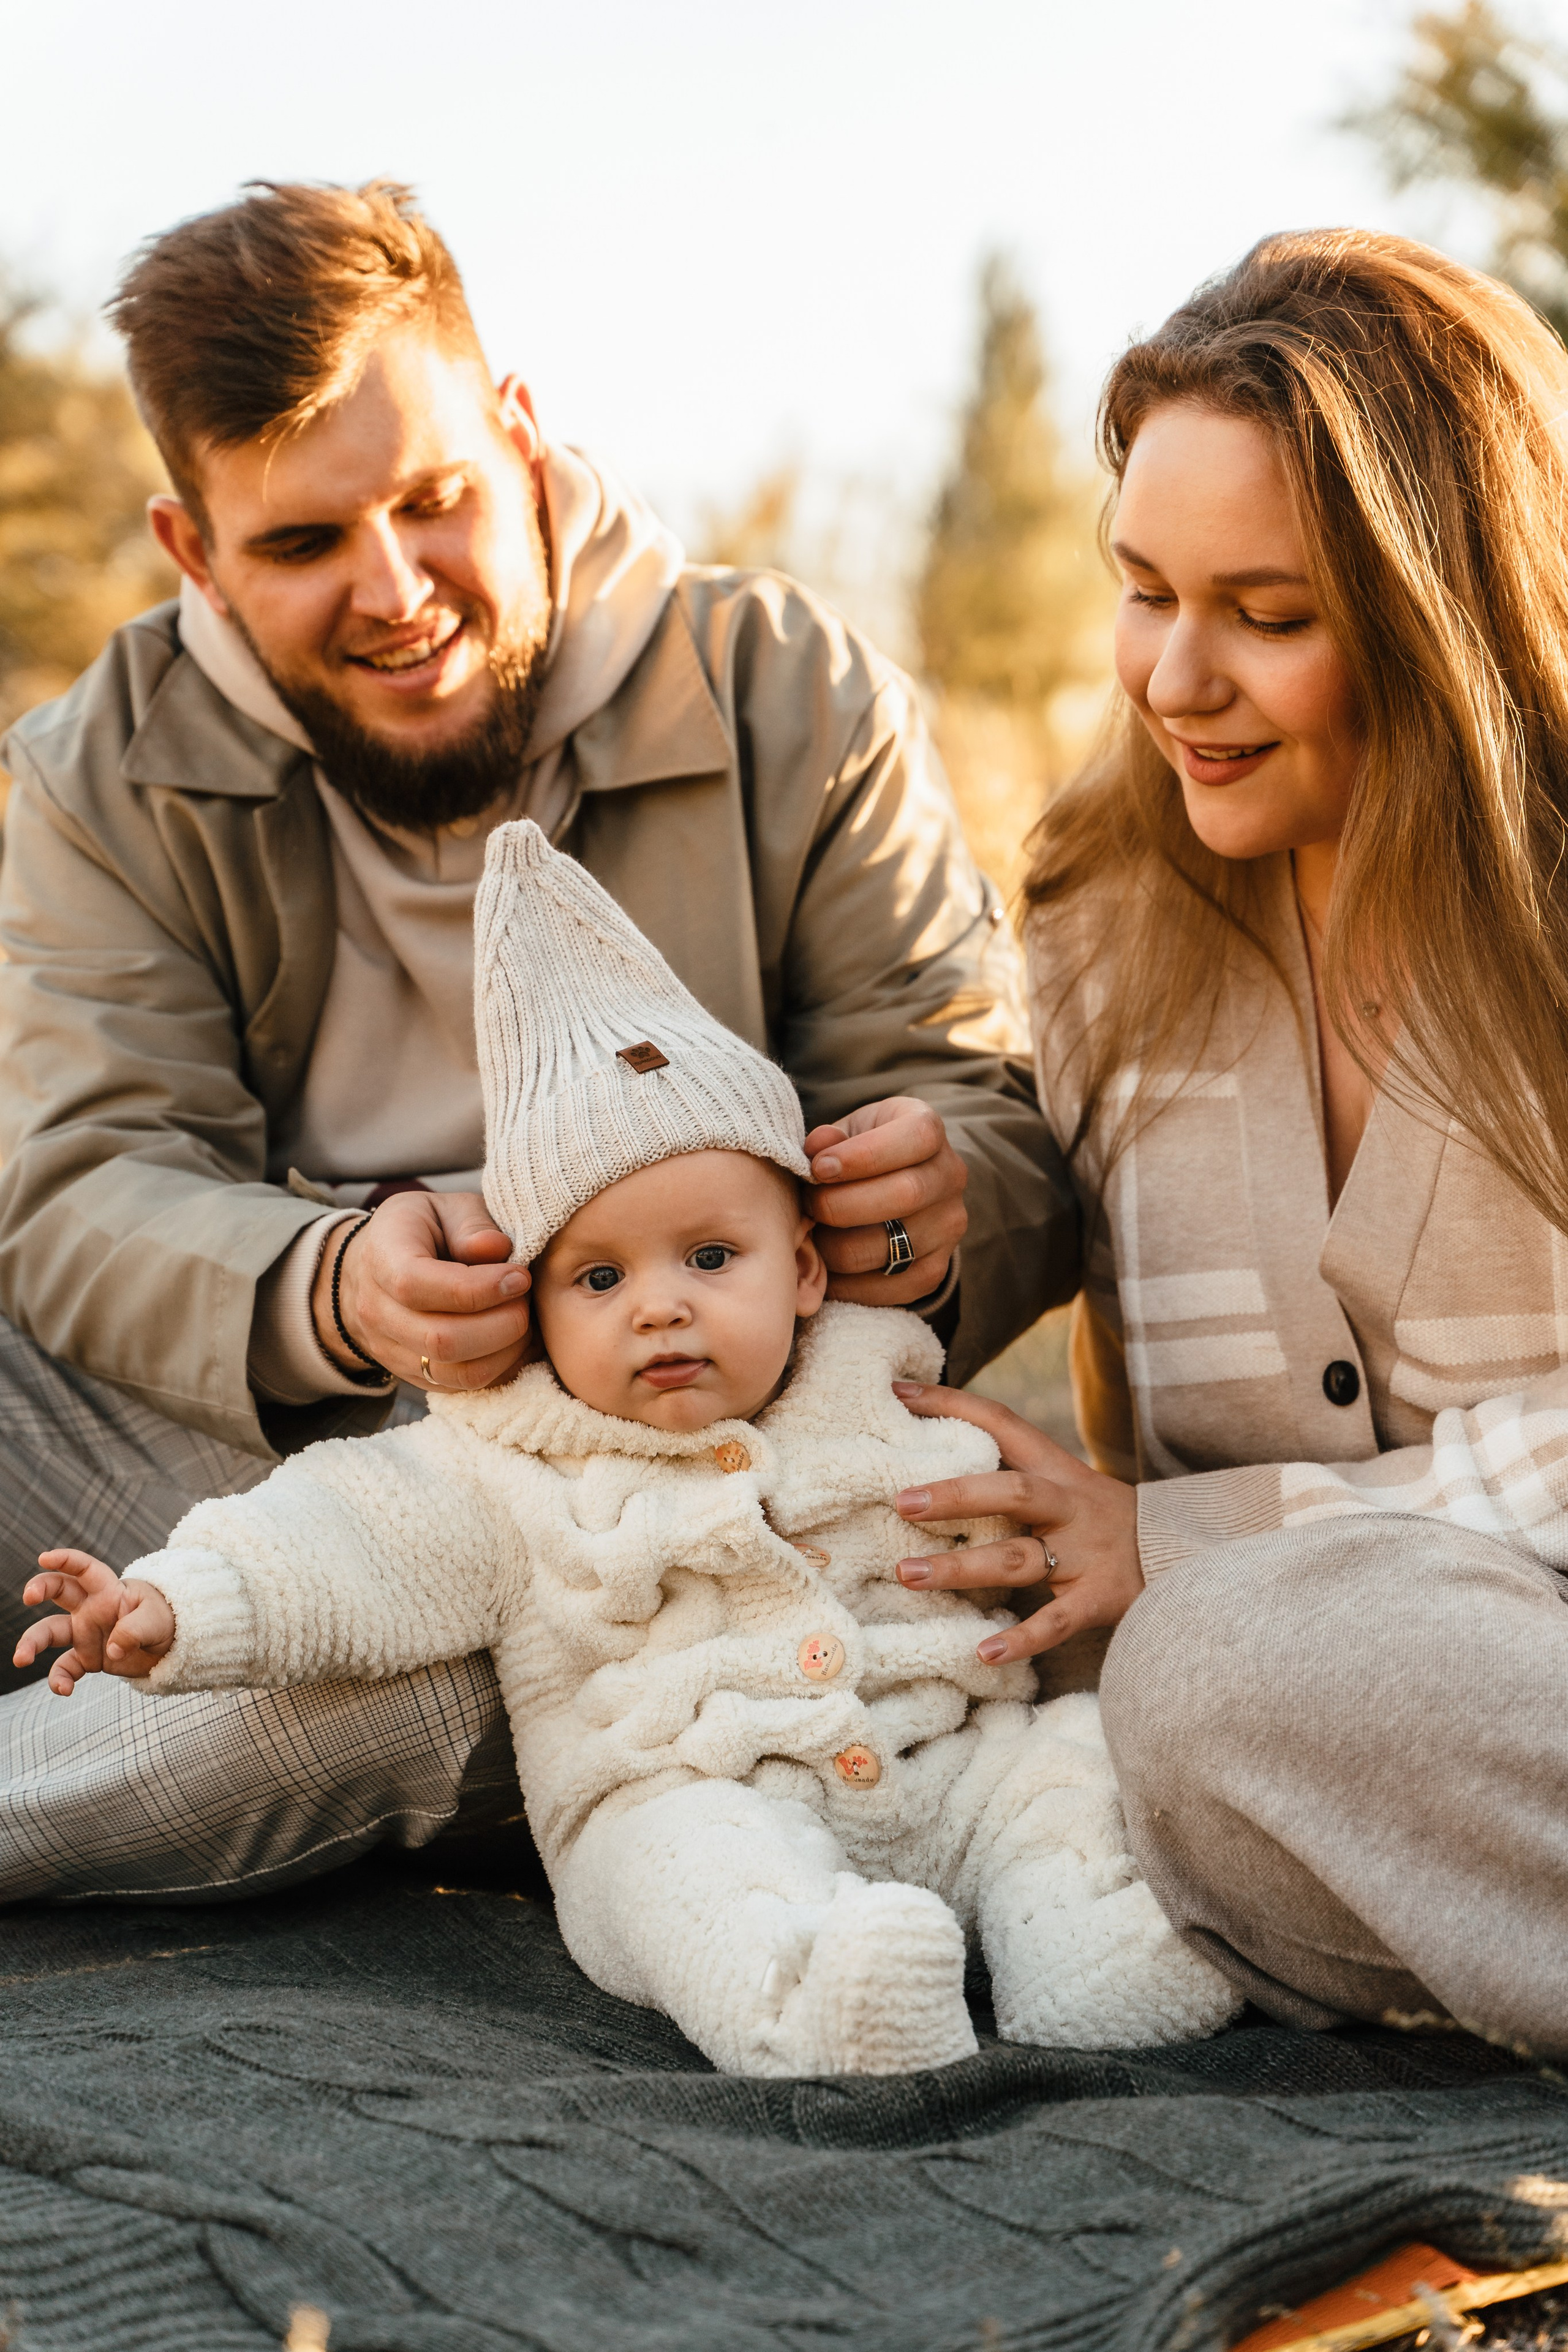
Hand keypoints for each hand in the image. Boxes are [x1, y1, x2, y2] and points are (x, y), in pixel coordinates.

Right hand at [13, 1550, 175, 1694]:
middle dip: (40, 1588)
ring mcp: (85, 1633)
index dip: (65, 1560)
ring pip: (50, 1632)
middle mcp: (91, 1608)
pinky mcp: (87, 1658)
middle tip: (29, 1597)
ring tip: (20, 1658)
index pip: (85, 1569)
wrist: (170, 1645)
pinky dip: (60, 1679)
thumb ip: (135, 1630)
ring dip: (32, 1642)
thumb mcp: (157, 1620)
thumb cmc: (163, 1620)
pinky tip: (64, 1690)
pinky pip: (65, 1668)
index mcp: (109, 1590)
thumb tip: (111, 1650)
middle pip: (59, 1591)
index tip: (44, 1558)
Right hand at [312, 1190, 532, 1391]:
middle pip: (441, 1340)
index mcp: (381, 1258)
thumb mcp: (445, 1208)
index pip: (418, 1285)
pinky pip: (464, 1386)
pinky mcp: (415, 1375)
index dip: (478, 1287)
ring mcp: (392, 1350)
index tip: (520, 1277)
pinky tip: (518, 1342)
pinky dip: (502, 1369)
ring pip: (456, 1372)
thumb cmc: (422, 1231)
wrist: (378, 1269)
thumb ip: (472, 1223)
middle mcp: (377, 1311)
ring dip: (507, 1351)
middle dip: (502, 1324)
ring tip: (526, 1321)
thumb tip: (497, 1249)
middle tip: (527, 1300)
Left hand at [804, 1099, 967, 1306]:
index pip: (917, 1138)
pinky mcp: (936, 1269)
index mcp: (929, 1130)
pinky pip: (891, 1287)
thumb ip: (828, 1139)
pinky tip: (825, 1267)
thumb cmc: (857, 1153)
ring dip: (838, 1248)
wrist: (890, 1187)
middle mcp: (950, 1177)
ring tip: (813, 1237)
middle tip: (808, 1207)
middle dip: (841, 1206)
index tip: (819, 1168)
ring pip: (893, 1248)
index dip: (863, 1155)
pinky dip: (848, 1283)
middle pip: (905, 1195)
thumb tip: (818, 1148)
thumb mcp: (844, 1132)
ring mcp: (948, 1227)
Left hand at [888, 1387, 1142, 1661]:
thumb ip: (1014, 1481)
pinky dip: (1021, 1638)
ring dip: (960, 1567)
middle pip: (1013, 1491)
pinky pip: (1056, 1621)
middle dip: (955, 1494)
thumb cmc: (1108, 1524)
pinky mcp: (1101, 1599)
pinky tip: (983, 1651)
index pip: (1002, 1423)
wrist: (1193, 1556)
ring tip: (908, 1574)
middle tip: (901, 1501)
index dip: (952, 1404)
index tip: (897, 1392)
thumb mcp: (1068, 1490)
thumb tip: (934, 1474)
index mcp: (1058, 1470)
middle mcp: (1071, 1506)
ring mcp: (1087, 1554)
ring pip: (1020, 1558)